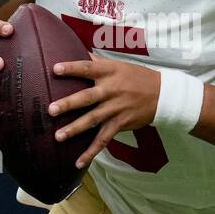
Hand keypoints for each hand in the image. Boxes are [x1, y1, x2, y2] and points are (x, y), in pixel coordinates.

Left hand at [48, 52, 161, 168]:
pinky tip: (78, 162)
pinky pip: (103, 139)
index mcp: (110, 72)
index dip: (72, 68)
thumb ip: (97, 62)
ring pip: (93, 120)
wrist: (163, 95)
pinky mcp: (120, 124)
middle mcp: (112, 90)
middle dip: (69, 103)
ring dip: (75, 129)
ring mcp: (116, 108)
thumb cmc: (137, 78)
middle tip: (51, 109)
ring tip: (58, 136)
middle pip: (88, 97)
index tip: (55, 69)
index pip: (89, 68)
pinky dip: (91, 152)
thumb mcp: (119, 66)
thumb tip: (77, 52)